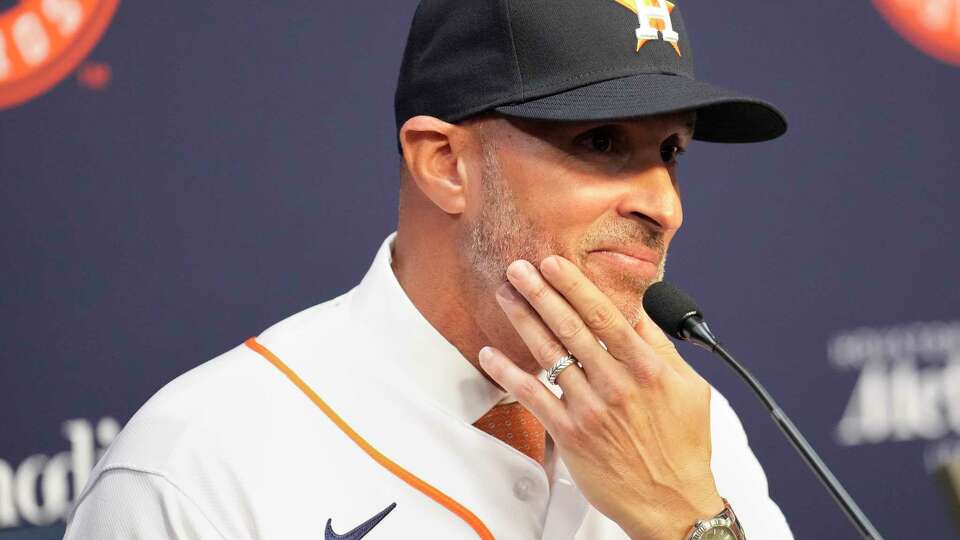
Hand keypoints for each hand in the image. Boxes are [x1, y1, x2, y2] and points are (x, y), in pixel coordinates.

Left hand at [478, 256, 722, 539]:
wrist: (672, 501)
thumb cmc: (684, 444)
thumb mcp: (689, 387)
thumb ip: (660, 347)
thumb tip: (639, 311)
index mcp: (646, 368)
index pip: (605, 315)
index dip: (575, 286)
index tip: (554, 263)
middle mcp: (615, 384)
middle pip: (570, 328)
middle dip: (540, 293)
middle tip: (517, 267)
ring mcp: (590, 408)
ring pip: (549, 354)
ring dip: (523, 321)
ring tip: (505, 295)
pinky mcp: (570, 433)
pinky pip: (533, 396)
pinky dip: (509, 374)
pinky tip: (490, 355)